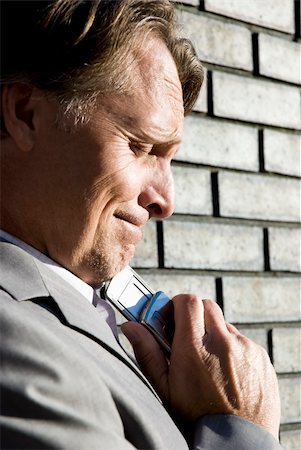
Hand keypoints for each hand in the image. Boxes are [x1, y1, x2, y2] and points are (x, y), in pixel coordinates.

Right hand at [121, 296, 279, 439]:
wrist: (238, 441)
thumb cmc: (197, 417)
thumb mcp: (165, 388)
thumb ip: (147, 353)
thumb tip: (130, 326)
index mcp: (195, 348)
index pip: (187, 302)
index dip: (176, 304)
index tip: (171, 317)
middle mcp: (223, 342)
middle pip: (206, 306)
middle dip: (194, 316)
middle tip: (187, 336)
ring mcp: (245, 348)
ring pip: (225, 325)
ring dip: (214, 335)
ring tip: (209, 362)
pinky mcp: (261, 357)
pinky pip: (243, 341)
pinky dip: (233, 349)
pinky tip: (228, 372)